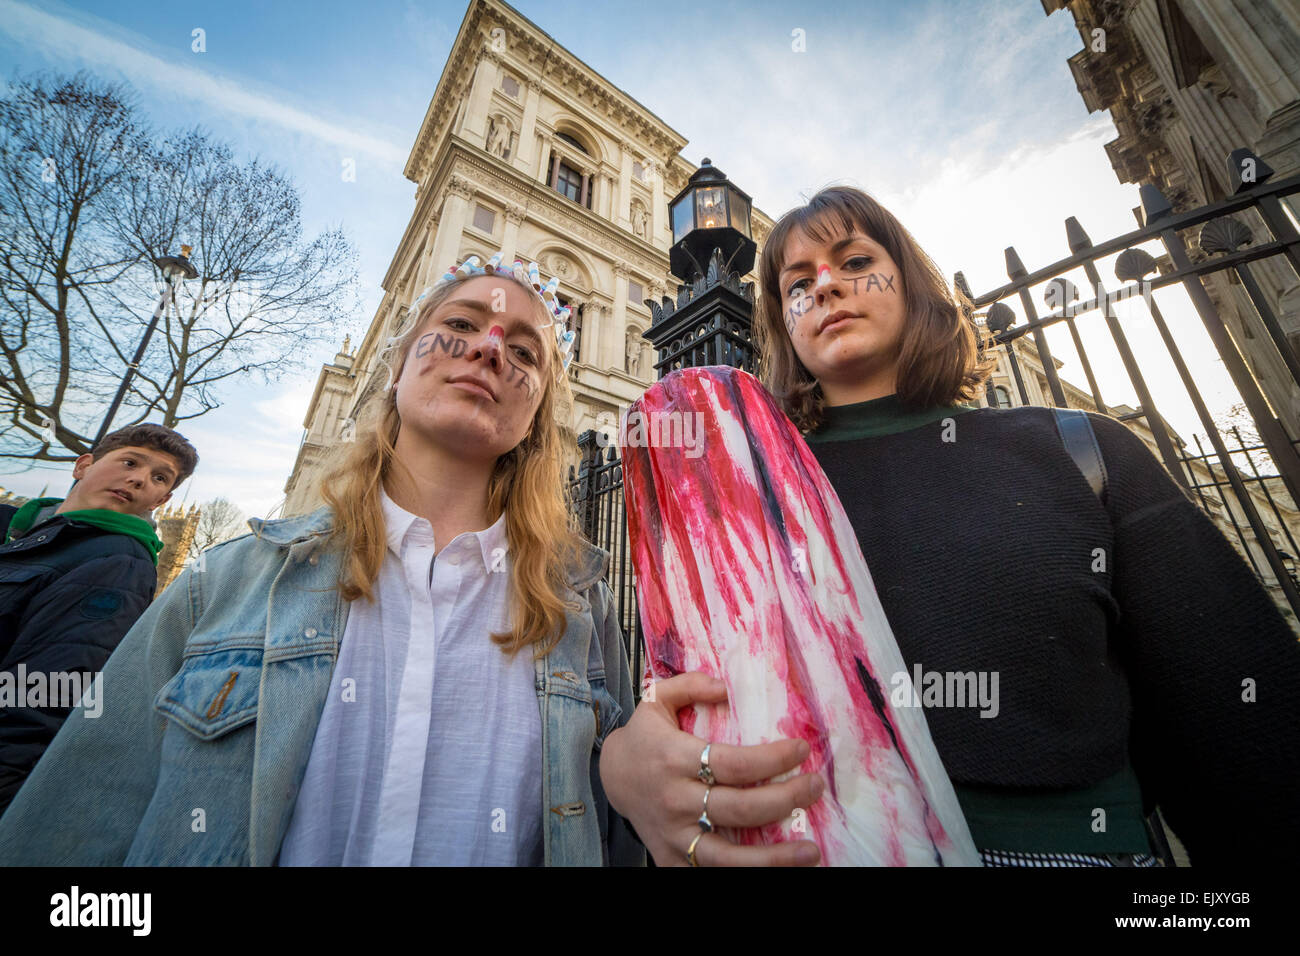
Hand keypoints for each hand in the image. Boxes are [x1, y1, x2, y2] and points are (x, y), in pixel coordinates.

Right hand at [599, 671, 823, 865]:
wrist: (612, 778)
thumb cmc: (645, 738)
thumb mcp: (657, 699)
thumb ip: (691, 684)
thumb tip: (726, 687)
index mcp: (674, 758)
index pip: (733, 763)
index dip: (773, 759)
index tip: (801, 749)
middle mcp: (676, 800)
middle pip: (740, 807)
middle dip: (787, 799)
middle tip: (816, 787)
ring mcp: (674, 835)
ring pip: (729, 855)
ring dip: (774, 857)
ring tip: (811, 851)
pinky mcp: (672, 858)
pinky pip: (710, 873)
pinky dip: (744, 874)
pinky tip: (776, 870)